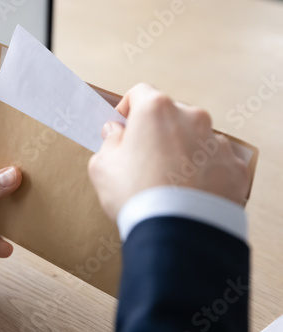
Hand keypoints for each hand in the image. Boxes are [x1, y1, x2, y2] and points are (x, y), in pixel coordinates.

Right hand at [88, 83, 248, 220]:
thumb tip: (115, 132)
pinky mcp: (234, 168)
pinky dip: (203, 173)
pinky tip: (189, 194)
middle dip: (156, 133)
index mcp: (156, 110)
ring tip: (168, 183)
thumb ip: (108, 142)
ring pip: (194, 140)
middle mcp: (192, 118)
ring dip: (181, 152)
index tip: (122, 128)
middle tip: (143, 160)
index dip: (127, 110)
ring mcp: (217, 143)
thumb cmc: (135, 195)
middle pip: (170, 116)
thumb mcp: (103, 167)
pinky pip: (214, 164)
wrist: (177, 233)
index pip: (139, 93)